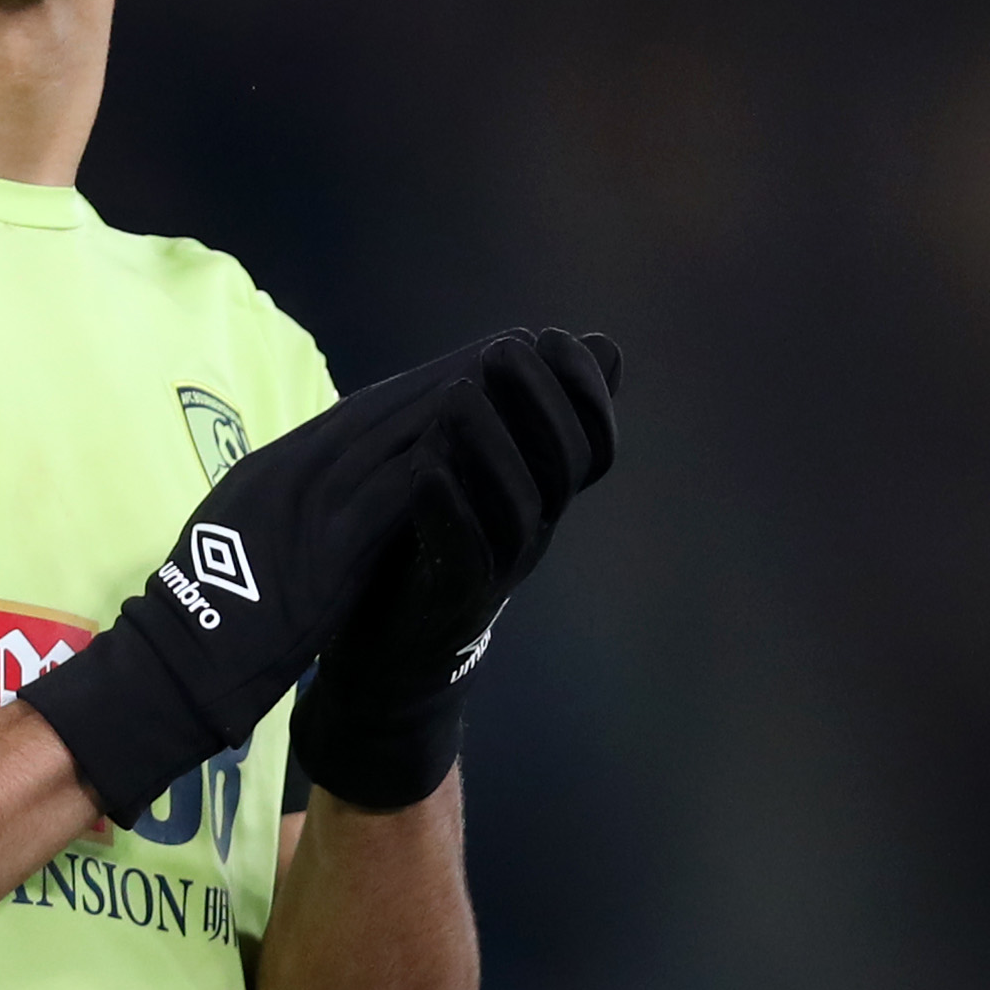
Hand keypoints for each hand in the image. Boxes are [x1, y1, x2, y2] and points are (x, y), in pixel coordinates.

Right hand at [25, 338, 514, 824]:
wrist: (177, 657)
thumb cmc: (201, 609)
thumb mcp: (241, 531)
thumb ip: (284, 502)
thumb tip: (314, 487)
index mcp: (273, 468)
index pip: (353, 413)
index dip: (411, 387)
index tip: (457, 366)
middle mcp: (294, 469)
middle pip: (382, 409)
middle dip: (445, 376)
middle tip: (502, 348)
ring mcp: (312, 503)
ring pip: (396, 436)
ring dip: (457, 403)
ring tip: (509, 379)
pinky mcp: (332, 544)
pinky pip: (396, 492)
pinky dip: (440, 463)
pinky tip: (482, 445)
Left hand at [291, 329, 619, 809]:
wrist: (389, 653)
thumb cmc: (434, 542)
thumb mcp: (481, 469)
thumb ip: (523, 412)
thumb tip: (599, 344)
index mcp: (542, 493)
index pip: (593, 439)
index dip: (586, 388)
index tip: (554, 336)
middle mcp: (534, 527)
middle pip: (568, 463)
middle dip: (540, 399)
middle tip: (501, 350)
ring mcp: (499, 566)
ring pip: (522, 505)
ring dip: (492, 444)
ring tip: (459, 396)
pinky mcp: (453, 599)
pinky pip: (465, 553)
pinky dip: (448, 505)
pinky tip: (425, 465)